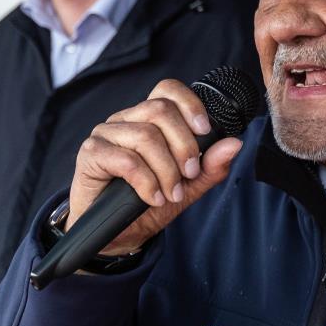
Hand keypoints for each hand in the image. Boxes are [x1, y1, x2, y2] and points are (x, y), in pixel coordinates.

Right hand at [67, 79, 244, 254]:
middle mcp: (125, 120)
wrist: (116, 235)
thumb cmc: (146, 204)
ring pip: (146, 136)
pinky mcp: (91, 153)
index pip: (167, 90)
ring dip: (166, 170)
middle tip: (189, 174)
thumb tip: (234, 143)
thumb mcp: (187, 187)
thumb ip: (209, 166)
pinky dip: (146, 182)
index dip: (189, 104)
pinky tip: (152, 198)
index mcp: (146, 119)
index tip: (205, 131)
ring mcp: (105, 134)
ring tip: (170, 194)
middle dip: (184, 145)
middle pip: (160, 111)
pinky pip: (126, 160)